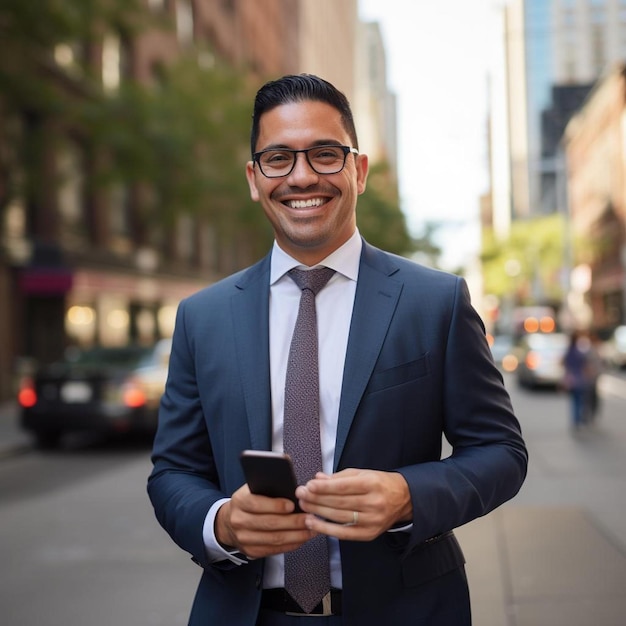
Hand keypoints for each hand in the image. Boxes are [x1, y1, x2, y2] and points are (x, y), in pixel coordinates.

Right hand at [215, 484, 316, 558]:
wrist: (229, 522)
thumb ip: (269, 488)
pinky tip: (302, 538)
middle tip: (310, 518)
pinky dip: (291, 544)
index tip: (293, 504)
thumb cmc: (249, 501)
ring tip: (311, 529)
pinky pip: (274, 550)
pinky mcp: (251, 552)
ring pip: (274, 539)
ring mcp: (244, 539)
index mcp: (239, 501)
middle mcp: (239, 521)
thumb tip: (293, 489)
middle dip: (293, 522)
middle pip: (269, 523)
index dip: (276, 505)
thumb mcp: (253, 489)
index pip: (256, 504)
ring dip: (296, 535)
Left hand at [295, 469, 412, 540]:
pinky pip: (344, 533)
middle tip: (301, 495)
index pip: (344, 487)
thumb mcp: (362, 474)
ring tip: (303, 507)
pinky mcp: (369, 534)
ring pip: (340, 517)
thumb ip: (339, 477)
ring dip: (318, 512)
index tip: (309, 485)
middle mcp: (374, 503)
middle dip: (317, 499)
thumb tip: (317, 479)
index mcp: (372, 484)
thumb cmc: (379, 483)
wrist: (404, 499)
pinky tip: (313, 522)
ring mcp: (372, 521)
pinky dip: (326, 529)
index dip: (325, 487)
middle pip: (340, 503)